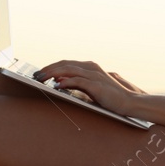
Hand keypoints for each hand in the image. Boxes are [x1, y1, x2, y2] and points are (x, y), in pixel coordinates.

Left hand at [33, 60, 147, 115]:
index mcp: (89, 67)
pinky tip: (56, 85)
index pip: (66, 63)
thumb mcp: (90, 88)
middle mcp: (91, 67)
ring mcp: (94, 75)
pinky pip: (77, 80)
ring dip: (53, 73)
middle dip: (48, 69)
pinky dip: (66, 82)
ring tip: (41, 79)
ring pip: (68, 69)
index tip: (40, 73)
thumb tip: (59, 82)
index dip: (51, 67)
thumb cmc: (109, 98)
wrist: (128, 102)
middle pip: (64, 64)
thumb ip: (76, 83)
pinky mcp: (96, 85)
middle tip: (36, 75)